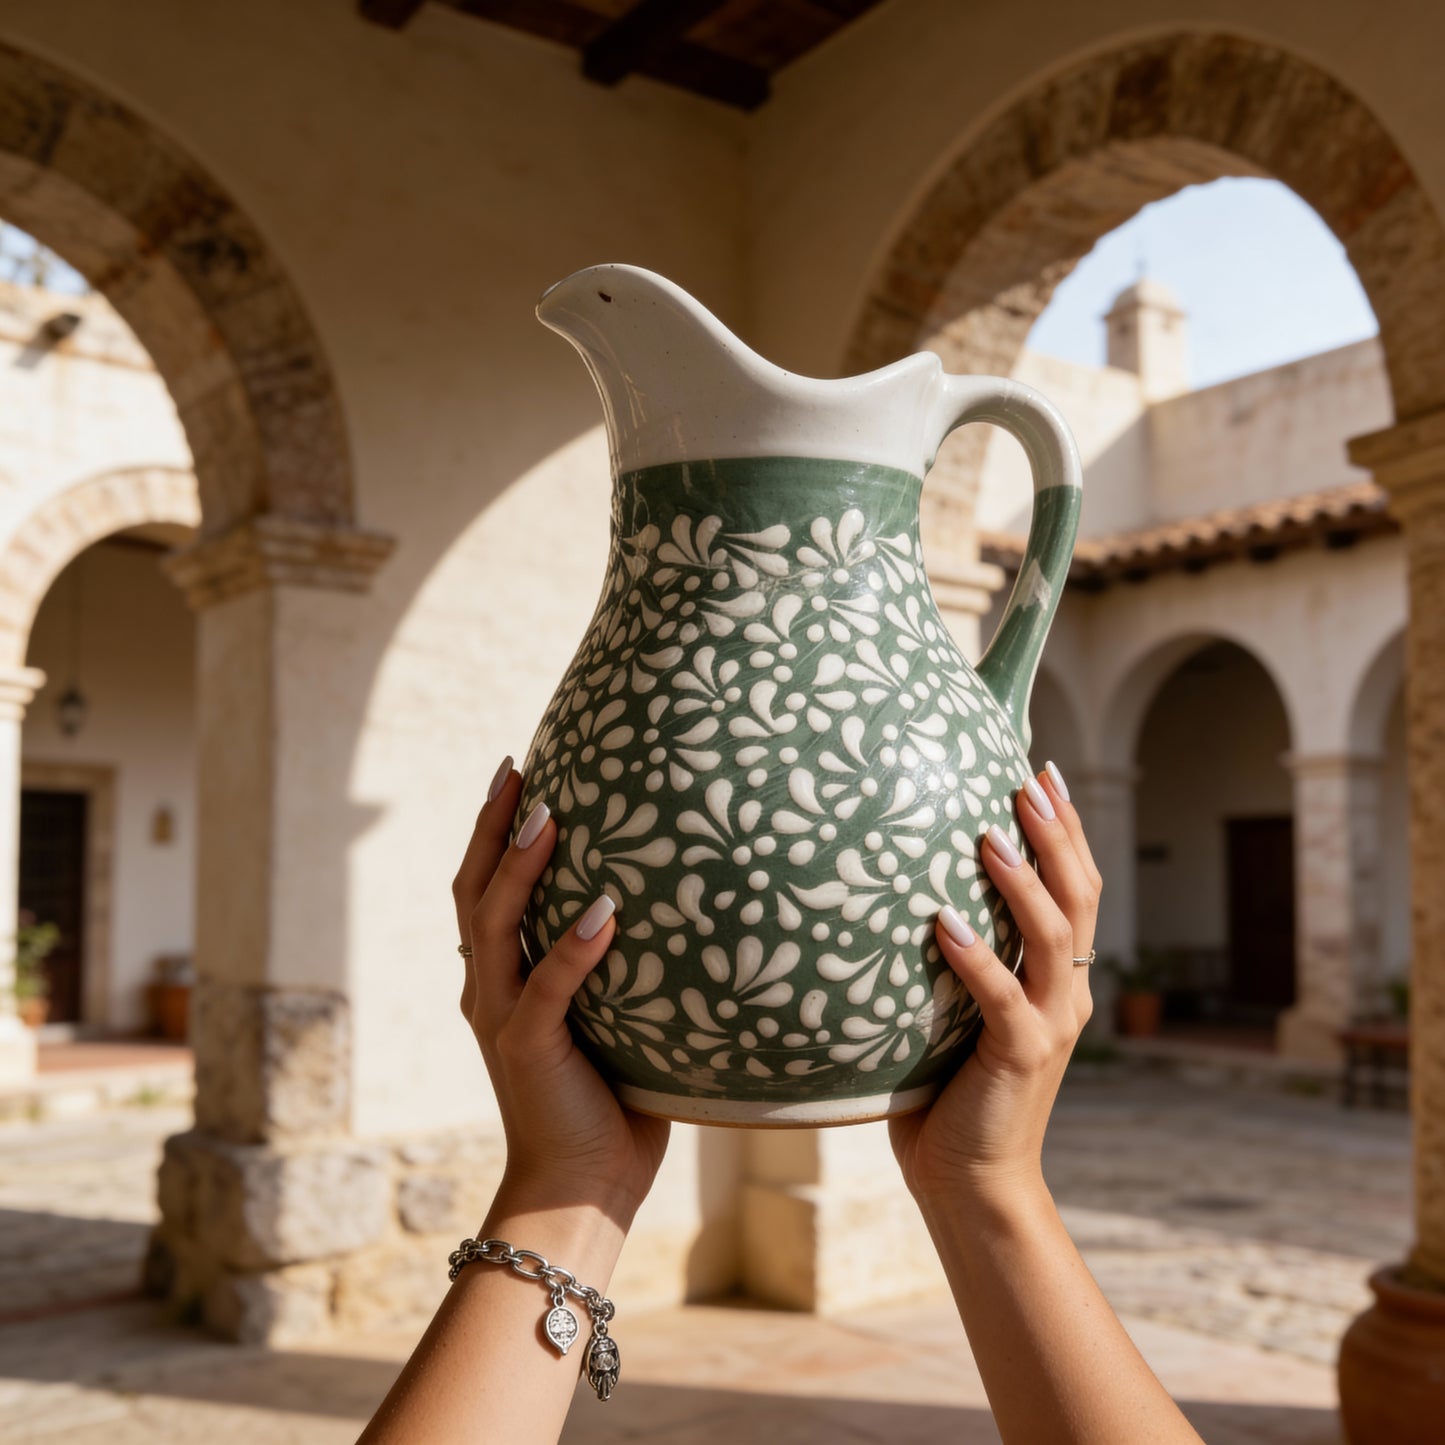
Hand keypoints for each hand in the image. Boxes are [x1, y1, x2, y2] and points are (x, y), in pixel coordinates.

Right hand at [452, 761, 669, 1220]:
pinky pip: (546, 989)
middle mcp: (487, 990)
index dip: (492, 831)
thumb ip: (619, 967)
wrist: (577, 1188)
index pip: (483, 891)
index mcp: (498, 981)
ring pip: (496, 926)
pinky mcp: (527, 1051)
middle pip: (475, 891)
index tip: (515, 772)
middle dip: (493, 826)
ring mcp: (501, 1018)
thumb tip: (679, 908)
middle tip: (516, 767)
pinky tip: (604, 909)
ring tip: (549, 814)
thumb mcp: (609, 1018)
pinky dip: (573, 948)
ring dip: (520, 868)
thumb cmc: (607, 1101)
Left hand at [889, 765, 1099, 1207]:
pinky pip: (1003, 998)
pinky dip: (975, 958)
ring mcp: (1050, 1023)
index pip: (1075, 887)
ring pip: (1052, 936)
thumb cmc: (949, 1090)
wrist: (973, 1180)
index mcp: (1056, 976)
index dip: (1065, 828)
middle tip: (1029, 780)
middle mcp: (1065, 991)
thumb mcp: (955, 1010)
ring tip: (990, 834)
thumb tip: (894, 894)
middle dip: (1056, 833)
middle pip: (1077, 895)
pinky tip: (942, 920)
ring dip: (1024, 882)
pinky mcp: (1022, 1057)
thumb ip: (948, 959)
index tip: (1042, 770)